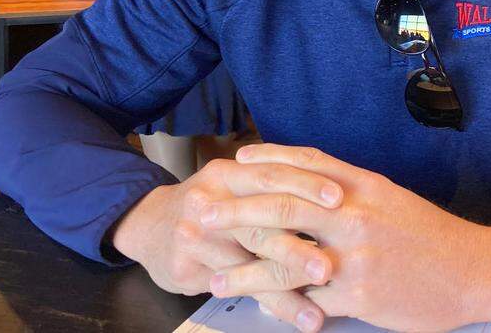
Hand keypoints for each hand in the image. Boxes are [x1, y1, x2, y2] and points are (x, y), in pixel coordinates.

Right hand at [110, 159, 342, 330]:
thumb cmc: (208, 207)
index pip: (272, 173)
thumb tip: (336, 196)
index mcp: (230, 173)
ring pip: (250, 263)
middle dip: (299, 245)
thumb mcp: (233, 186)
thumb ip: (272, 189)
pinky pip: (237, 287)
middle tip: (331, 266)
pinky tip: (296, 317)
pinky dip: (272, 304)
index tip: (341, 199)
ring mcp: (196, 232)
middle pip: (261, 220)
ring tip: (318, 310)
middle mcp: (210, 198)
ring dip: (289, 289)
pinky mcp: (186, 264)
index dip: (307, 184)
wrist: (148, 225)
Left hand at [201, 145, 490, 331]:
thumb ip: (351, 193)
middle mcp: (355, 213)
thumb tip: (312, 190)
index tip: (237, 159)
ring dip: (244, 269)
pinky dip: (282, 306)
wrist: (474, 271)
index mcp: (364, 185)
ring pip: (285, 259)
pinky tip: (258, 310)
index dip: (268, 159)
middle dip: (237, 210)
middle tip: (203, 213)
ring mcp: (356, 255)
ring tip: (213, 277)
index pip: (307, 163)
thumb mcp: (391, 200)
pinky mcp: (360, 295)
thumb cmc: (431, 236)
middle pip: (283, 205)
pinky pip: (310, 300)